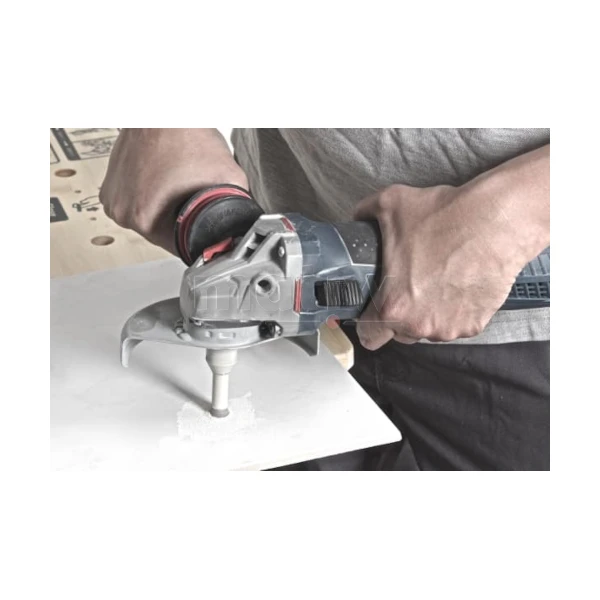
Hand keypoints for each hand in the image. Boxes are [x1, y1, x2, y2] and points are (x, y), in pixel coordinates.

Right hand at [100, 129, 247, 253]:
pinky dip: (152, 194)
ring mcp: (113, 196)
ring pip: (151, 217)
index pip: (176, 246)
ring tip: (177, 181)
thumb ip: (237, 209)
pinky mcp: (112, 184)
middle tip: (192, 195)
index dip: (196, 236)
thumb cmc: (186, 134)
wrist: (162, 109)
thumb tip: (245, 227)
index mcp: (142, 217)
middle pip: (163, 233)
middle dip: (181, 220)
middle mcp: (121, 209)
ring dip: (167, 207)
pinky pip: (138, 201)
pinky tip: (164, 177)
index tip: (203, 225)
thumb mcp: (228, 178)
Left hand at [354, 152, 548, 348]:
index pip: (368, 336)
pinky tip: (458, 284)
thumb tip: (358, 215)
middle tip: (407, 287)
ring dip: (427, 313)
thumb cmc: (444, 216)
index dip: (367, 324)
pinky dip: (455, 310)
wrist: (496, 220)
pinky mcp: (474, 324)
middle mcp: (419, 325)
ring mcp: (449, 328)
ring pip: (428, 330)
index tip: (372, 312)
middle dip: (399, 315)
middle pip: (398, 333)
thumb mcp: (390, 204)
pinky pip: (456, 323)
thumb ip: (365, 213)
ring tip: (436, 281)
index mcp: (393, 306)